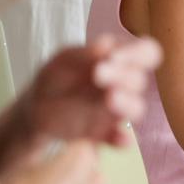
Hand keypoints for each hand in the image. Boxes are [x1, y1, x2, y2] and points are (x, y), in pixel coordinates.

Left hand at [24, 35, 161, 146]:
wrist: (36, 109)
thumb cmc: (56, 78)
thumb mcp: (65, 60)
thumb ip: (85, 54)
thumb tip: (106, 44)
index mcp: (120, 61)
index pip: (147, 52)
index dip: (138, 53)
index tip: (114, 57)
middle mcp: (124, 85)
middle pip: (139, 80)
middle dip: (122, 76)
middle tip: (98, 74)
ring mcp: (115, 110)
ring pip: (137, 108)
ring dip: (128, 103)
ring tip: (110, 99)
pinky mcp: (104, 133)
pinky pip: (120, 138)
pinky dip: (122, 139)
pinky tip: (119, 139)